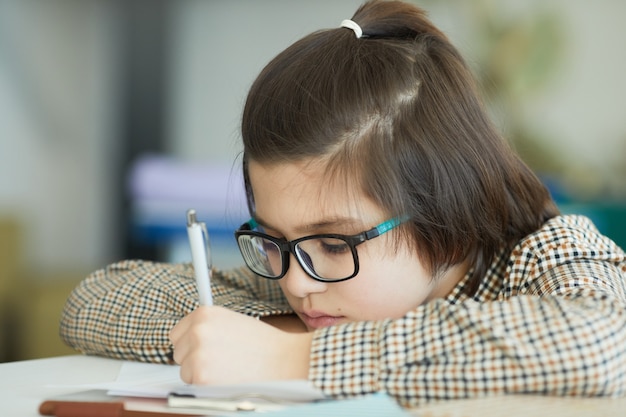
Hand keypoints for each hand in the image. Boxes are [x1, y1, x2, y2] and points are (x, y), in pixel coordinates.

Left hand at [169, 306, 312, 384]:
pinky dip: (206, 386)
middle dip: (193, 359)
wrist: (281, 359)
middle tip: (218, 361)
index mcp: (204, 313)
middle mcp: (197, 330)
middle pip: (177, 352)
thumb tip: (189, 340)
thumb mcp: (231, 321)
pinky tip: (225, 378)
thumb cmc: (262, 343)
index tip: (199, 350)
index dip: (188, 344)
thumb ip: (208, 327)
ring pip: (184, 370)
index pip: (176, 333)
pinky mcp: (201, 376)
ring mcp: (197, 353)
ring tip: (225, 368)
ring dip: (199, 373)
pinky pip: (192, 385)